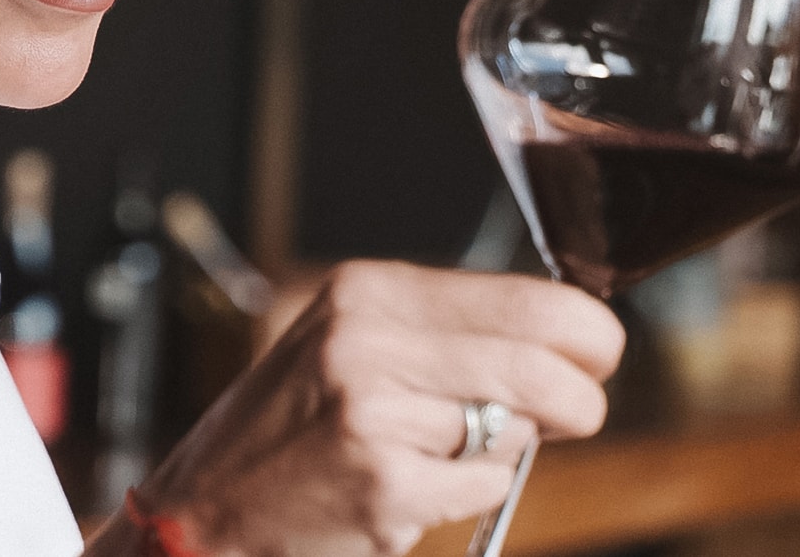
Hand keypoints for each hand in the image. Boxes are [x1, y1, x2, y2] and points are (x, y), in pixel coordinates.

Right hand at [109, 260, 623, 556]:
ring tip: (439, 448)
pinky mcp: (383, 484)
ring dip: (506, 449)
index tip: (596, 357)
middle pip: (545, 364)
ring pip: (518, 430)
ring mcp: (374, 413)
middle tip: (575, 414)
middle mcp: (368, 340)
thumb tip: (569, 338)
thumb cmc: (289, 427)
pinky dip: (467, 492)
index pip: (533, 301)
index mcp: (369, 291)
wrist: (203, 507)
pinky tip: (410, 485)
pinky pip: (484, 486)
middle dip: (580, 400)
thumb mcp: (349, 342)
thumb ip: (443, 331)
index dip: (588, 336)